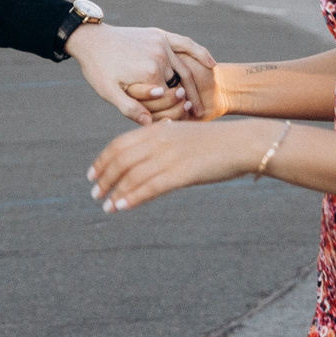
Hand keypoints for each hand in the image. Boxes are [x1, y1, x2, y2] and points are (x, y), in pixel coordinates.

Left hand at [69, 24, 216, 125]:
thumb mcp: (109, 92)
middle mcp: (159, 57)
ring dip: (195, 84)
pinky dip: (200, 53)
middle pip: (180, 84)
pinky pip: (185, 44)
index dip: (174, 111)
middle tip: (200, 115)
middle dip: (189, 100)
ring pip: (186, 68)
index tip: (183, 123)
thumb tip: (150, 125)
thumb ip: (130, 108)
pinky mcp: (160, 35)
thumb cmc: (97, 68)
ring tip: (200, 102)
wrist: (90, 39)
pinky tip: (211, 65)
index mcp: (149, 73)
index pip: (169, 98)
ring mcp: (161, 44)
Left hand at [90, 117, 275, 211]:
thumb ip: (162, 144)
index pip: (119, 144)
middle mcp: (159, 141)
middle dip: (105, 178)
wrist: (243, 143)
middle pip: (121, 160)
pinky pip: (151, 187)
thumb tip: (145, 159)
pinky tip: (122, 206)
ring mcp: (170, 156)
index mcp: (157, 130)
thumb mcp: (182, 136)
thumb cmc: (214, 143)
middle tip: (95, 193)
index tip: (92, 174)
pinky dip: (133, 197)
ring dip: (116, 192)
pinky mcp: (183, 173)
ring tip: (106, 206)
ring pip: (133, 175)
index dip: (102, 160)